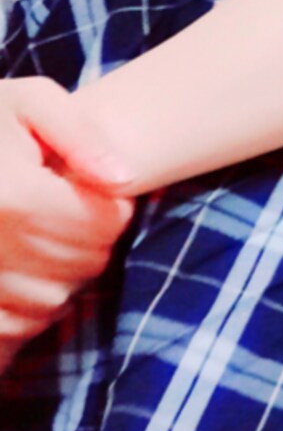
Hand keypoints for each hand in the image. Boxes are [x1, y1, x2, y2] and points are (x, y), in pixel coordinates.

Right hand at [0, 77, 134, 373]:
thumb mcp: (29, 102)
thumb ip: (80, 134)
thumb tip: (124, 179)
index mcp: (11, 196)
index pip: (103, 225)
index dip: (111, 207)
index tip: (90, 187)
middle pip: (84, 266)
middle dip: (88, 240)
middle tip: (65, 210)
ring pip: (54, 300)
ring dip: (60, 274)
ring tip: (38, 233)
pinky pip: (15, 328)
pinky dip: (26, 307)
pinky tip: (18, 267)